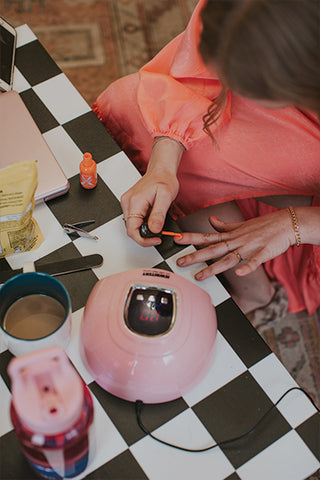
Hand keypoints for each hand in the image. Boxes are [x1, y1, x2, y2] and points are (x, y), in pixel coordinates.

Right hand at [121, 137, 183, 244]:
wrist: (161, 171)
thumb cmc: (164, 180)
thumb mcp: (166, 197)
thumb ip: (159, 215)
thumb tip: (154, 230)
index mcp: (135, 201)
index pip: (132, 230)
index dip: (144, 240)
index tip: (156, 239)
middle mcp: (127, 202)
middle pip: (131, 229)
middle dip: (145, 236)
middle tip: (159, 234)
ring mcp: (127, 203)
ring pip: (132, 225)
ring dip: (144, 229)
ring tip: (157, 223)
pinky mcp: (129, 204)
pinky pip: (134, 219)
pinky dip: (143, 223)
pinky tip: (151, 218)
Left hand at [175, 209, 295, 279]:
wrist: (286, 224)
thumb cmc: (264, 226)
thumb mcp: (241, 225)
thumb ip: (224, 225)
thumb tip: (210, 220)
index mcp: (231, 235)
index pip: (207, 236)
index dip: (191, 238)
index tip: (176, 239)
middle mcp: (237, 240)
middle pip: (213, 249)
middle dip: (195, 256)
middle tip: (180, 262)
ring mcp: (249, 247)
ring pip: (228, 258)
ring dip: (214, 267)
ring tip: (200, 276)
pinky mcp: (263, 253)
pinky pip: (254, 261)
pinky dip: (247, 267)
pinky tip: (239, 273)